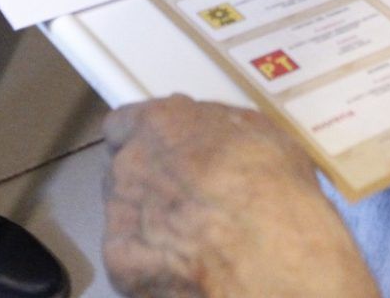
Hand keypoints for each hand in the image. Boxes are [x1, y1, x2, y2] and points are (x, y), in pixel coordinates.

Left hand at [102, 96, 378, 297]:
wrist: (265, 248)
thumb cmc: (269, 182)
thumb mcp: (255, 130)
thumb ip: (215, 127)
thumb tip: (206, 133)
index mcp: (157, 125)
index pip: (123, 124)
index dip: (144, 140)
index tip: (165, 153)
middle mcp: (128, 164)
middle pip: (124, 170)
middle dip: (148, 180)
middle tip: (186, 198)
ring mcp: (120, 215)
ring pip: (124, 213)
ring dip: (148, 219)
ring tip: (190, 236)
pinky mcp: (121, 262)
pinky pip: (130, 257)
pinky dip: (151, 260)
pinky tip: (184, 264)